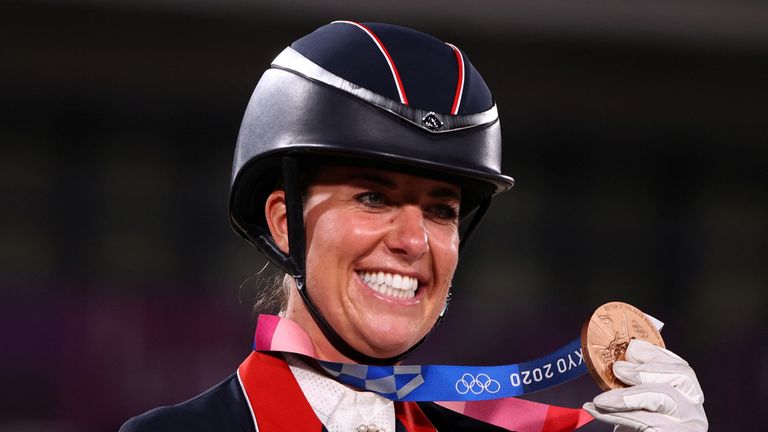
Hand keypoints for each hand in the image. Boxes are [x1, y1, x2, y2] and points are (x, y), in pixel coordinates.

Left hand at [583, 339, 706, 430]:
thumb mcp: (637, 406)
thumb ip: (634, 386)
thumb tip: (620, 363)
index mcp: (688, 399)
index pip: (681, 368)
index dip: (656, 355)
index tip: (632, 348)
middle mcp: (694, 412)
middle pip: (682, 377)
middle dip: (646, 369)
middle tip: (618, 369)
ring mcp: (687, 425)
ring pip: (663, 397)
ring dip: (626, 394)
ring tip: (601, 399)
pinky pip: (645, 419)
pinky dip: (616, 413)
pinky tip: (596, 410)